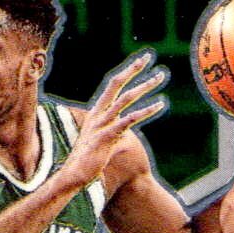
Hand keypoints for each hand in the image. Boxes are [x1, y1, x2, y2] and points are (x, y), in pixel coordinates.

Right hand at [64, 51, 168, 187]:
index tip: (139, 63)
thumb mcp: (100, 143)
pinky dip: (145, 111)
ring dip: (144, 85)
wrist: (73, 176)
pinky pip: (129, 119)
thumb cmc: (87, 163)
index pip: (112, 87)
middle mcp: (98, 114)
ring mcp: (102, 124)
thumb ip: (112, 134)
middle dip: (132, 69)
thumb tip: (122, 135)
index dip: (126, 73)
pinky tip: (159, 105)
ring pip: (126, 98)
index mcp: (96, 113)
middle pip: (116, 83)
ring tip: (160, 76)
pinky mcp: (107, 136)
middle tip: (147, 56)